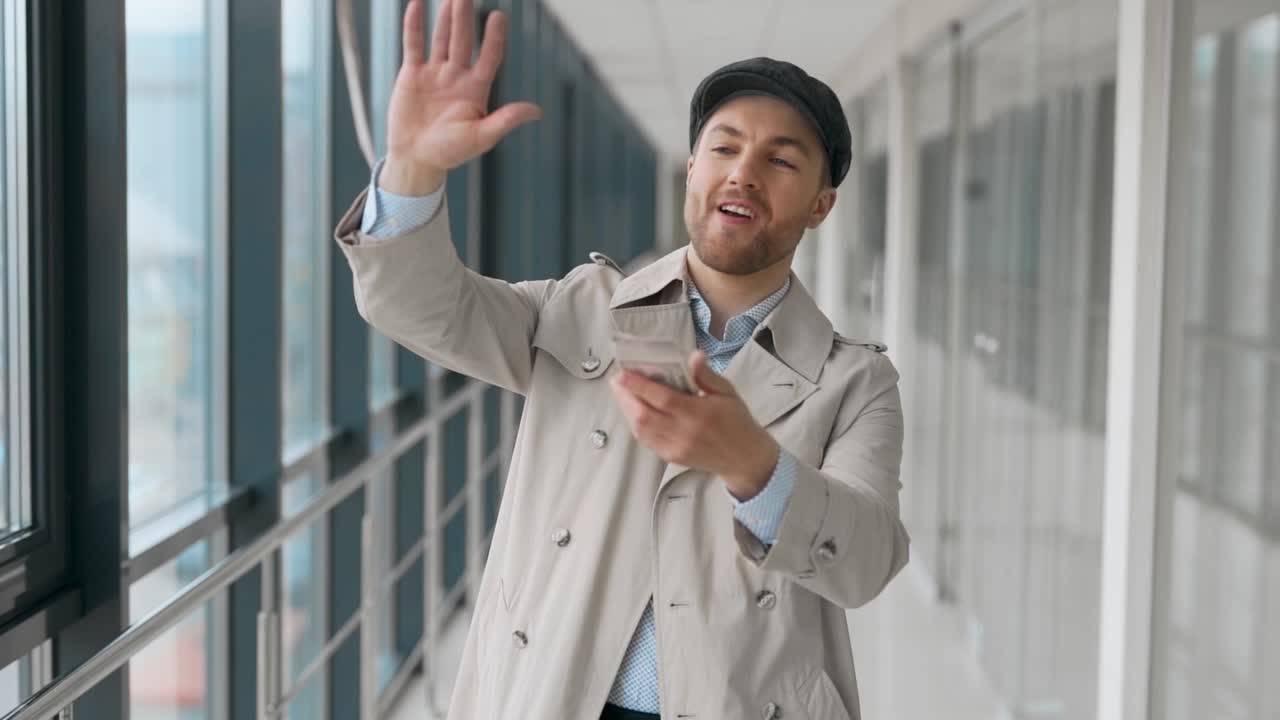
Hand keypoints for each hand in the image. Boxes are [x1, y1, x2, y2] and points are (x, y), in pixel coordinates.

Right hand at [382, 0, 541, 194]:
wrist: (416, 159)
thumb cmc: (450, 152)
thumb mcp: (481, 137)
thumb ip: (505, 121)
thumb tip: (537, 111)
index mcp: (476, 89)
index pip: (489, 56)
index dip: (494, 37)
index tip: (498, 16)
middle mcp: (457, 76)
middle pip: (464, 40)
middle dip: (466, 18)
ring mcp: (435, 73)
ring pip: (442, 38)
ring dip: (446, 18)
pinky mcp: (412, 75)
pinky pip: (414, 44)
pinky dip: (415, 25)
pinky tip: (419, 4)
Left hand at [610, 351, 780, 499]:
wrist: (745, 458)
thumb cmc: (737, 421)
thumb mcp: (727, 392)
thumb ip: (706, 375)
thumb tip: (694, 355)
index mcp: (699, 414)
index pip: (662, 398)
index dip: (639, 386)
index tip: (623, 373)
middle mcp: (683, 433)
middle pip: (644, 415)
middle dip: (625, 396)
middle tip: (617, 380)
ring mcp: (675, 448)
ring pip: (640, 429)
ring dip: (627, 410)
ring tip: (621, 392)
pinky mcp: (670, 457)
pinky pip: (645, 440)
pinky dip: (635, 424)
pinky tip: (633, 411)